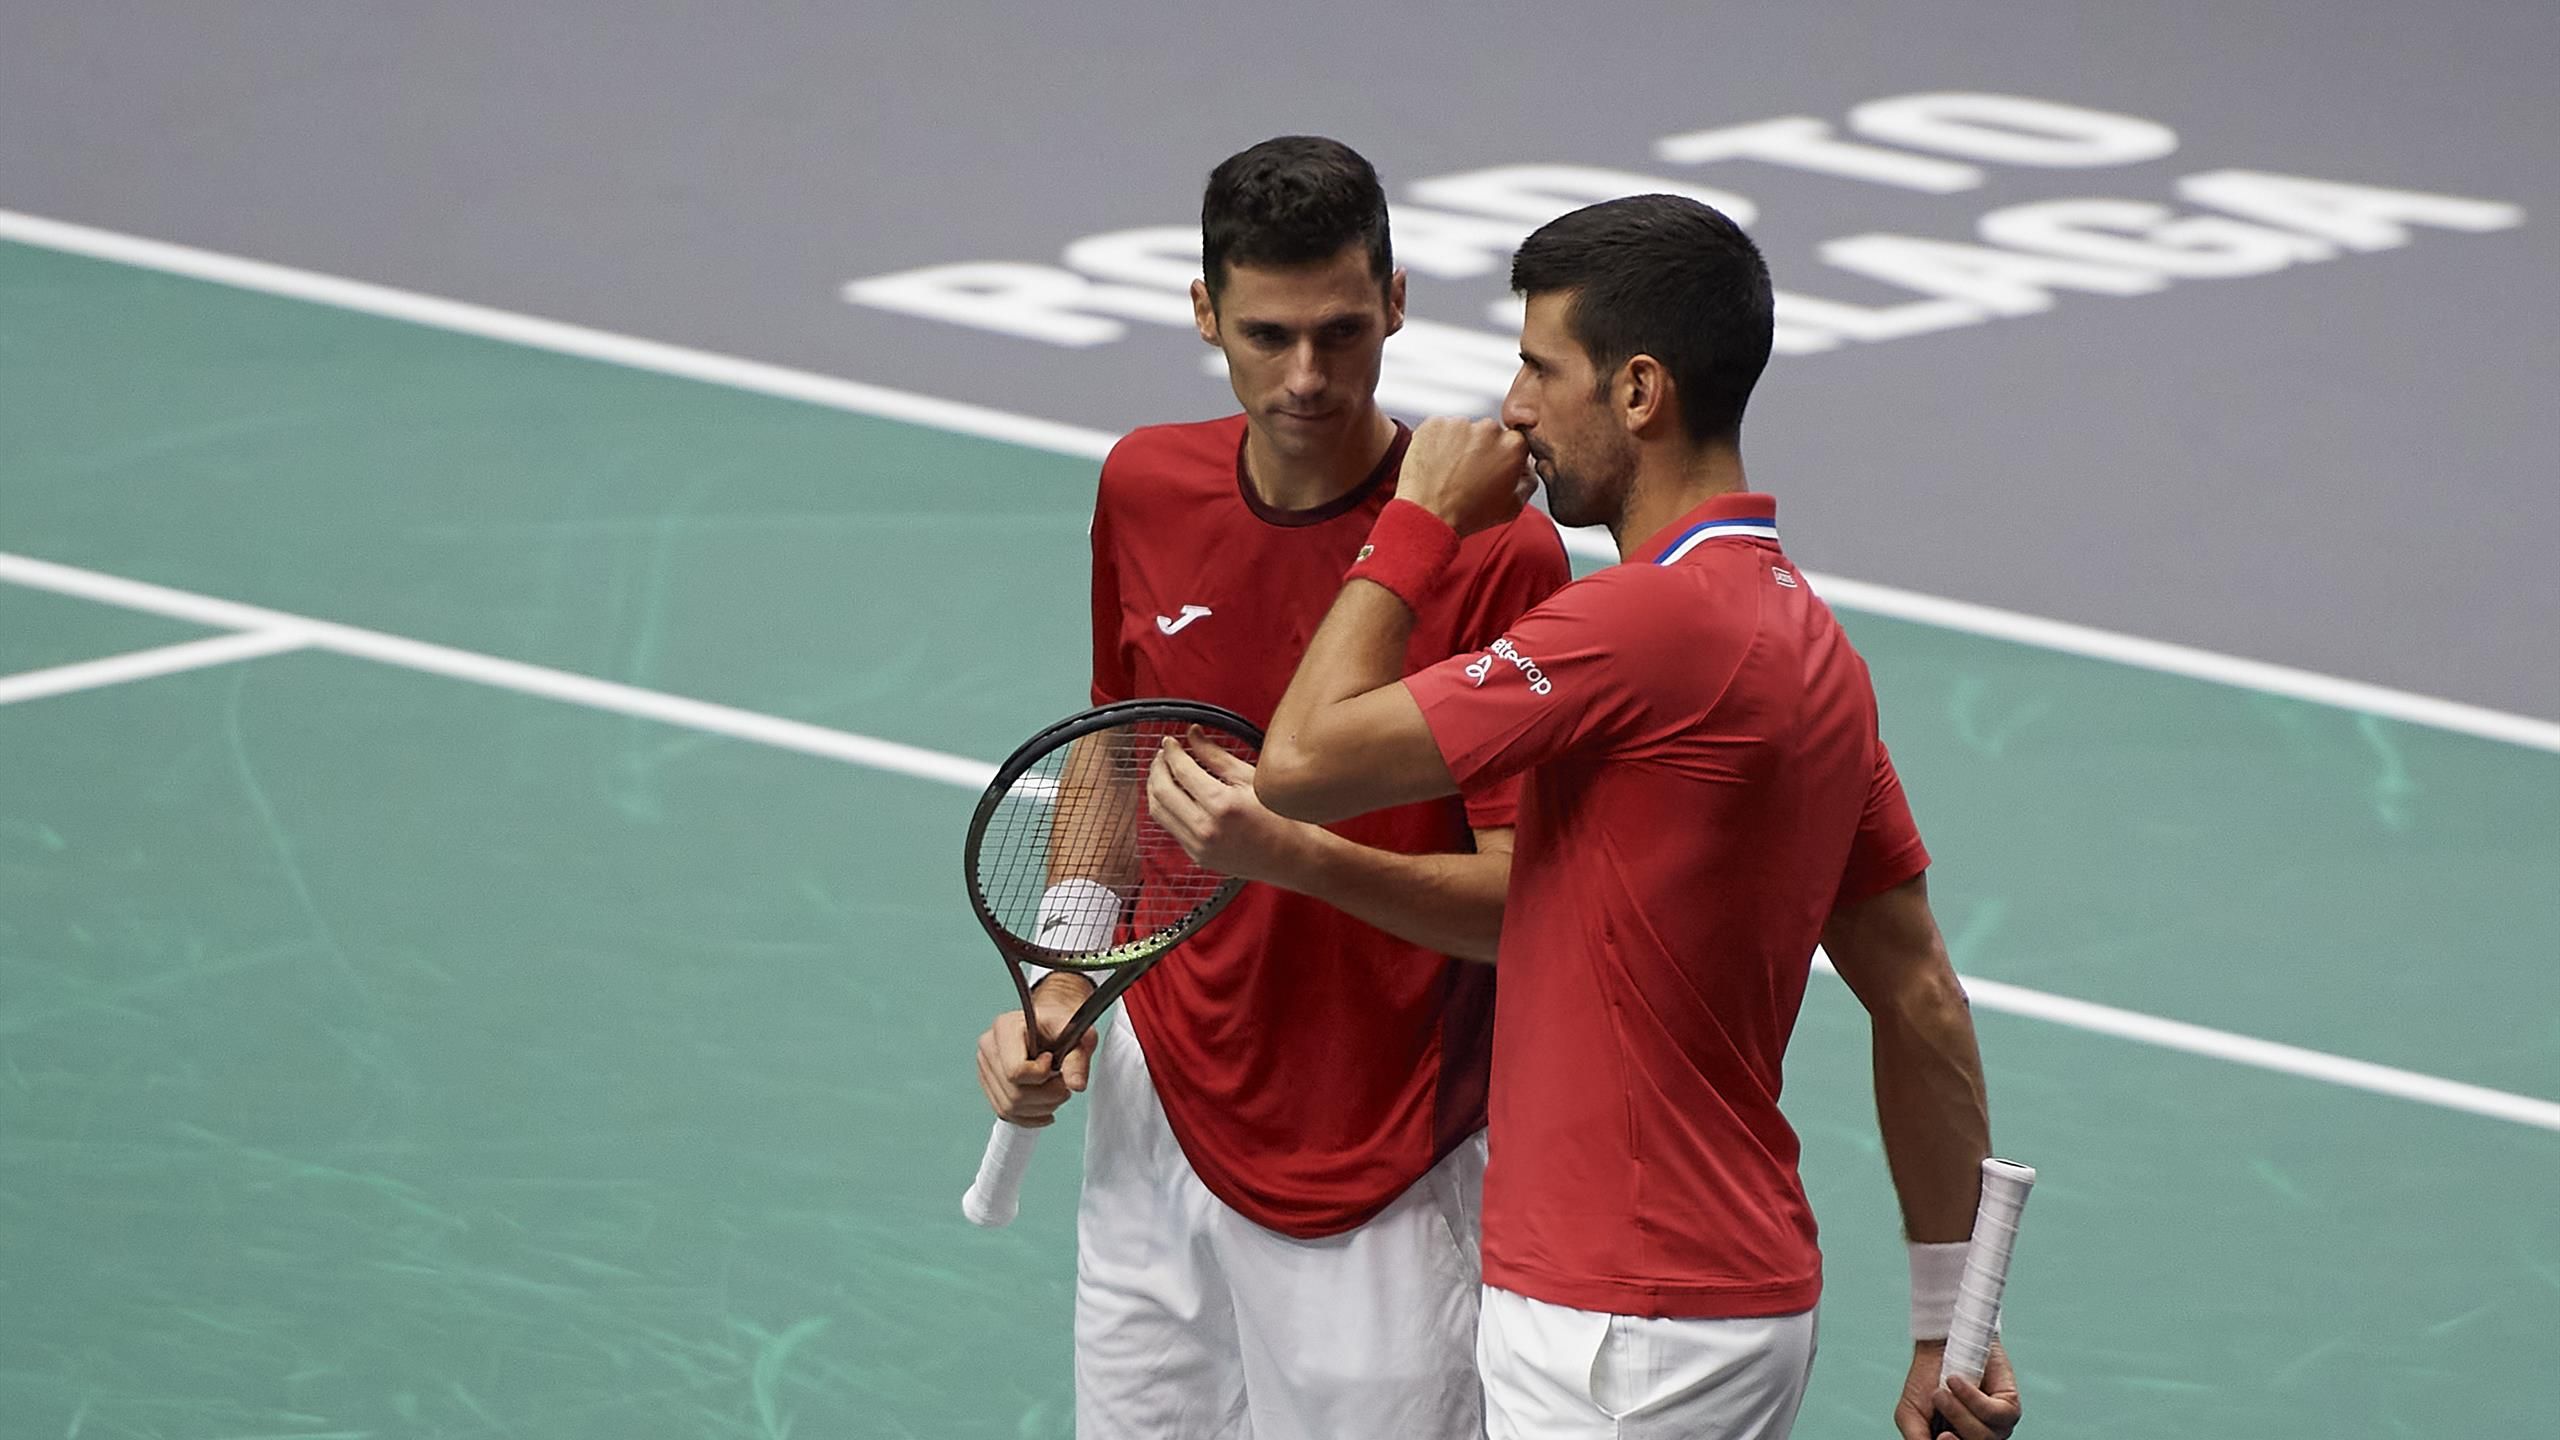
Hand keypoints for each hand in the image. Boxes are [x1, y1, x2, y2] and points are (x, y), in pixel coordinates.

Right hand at [973, 973, 1098, 1126]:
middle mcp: (989, 1046)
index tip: (1052, 1061)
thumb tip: (1076, 1085)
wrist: (1052, 1025)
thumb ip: (1078, 1059)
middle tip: (1062, 1084)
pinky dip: (1030, 1117)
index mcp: (1005, 1028)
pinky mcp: (989, 1083)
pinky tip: (1045, 1107)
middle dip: (1047, 1097)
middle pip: (1014, 1093)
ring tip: (1055, 1091)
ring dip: (1041, 1108)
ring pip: (1009, 1107)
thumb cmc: (1061, 1026)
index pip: (1016, 1070)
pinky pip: (1005, 1113)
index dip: (1041, 1075)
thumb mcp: (1077, 1035)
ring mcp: (985, 1066)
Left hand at [1147, 728, 1316, 885]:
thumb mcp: (1250, 779)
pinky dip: (1166, 807)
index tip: (1170, 741)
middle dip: (1157, 767)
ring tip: (1164, 771)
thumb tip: (1193, 734)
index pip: (1181, 771)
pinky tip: (1174, 795)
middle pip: (1161, 791)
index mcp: (1222, 806)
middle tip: (1164, 754)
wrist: (1293, 858)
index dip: (1171, 752)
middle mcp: (1206, 829)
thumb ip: (1216, 756)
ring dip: (1155, 788)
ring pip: (1158, 811)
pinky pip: (1170, 827)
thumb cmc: (1281, 818)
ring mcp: (1199, 846)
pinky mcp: (1198, 857)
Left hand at [1397, 416, 1534, 536]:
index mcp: (1513, 445)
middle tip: (1468, 474)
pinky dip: (1437, 442)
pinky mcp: (1434, 424)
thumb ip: (1528, 481)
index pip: (1513, 441)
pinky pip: (1439, 429)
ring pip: (1463, 430)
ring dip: (1458, 445)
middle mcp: (1489, 429)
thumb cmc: (1469, 515)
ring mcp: (1460, 424)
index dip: (1501, 456)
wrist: (1429, 516)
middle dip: (1480, 448)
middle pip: (1488, 433)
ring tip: (1450, 472)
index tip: (1491, 469)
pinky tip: (1436, 464)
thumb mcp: (1513, 507)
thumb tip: (1526, 467)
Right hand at [1896, 1338, 2021, 1439]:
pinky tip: (1956, 1381)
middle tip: (1940, 1419)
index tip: (1940, 1437)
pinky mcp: (2009, 1406)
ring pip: (1984, 1437)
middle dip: (1955, 1438)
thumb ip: (1917, 1438)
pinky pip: (1994, 1414)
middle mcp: (1980, 1438)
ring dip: (1958, 1413)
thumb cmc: (1926, 1380)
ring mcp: (1997, 1426)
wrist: (1939, 1344)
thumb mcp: (1910, 1414)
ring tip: (1941, 1391)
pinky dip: (1972, 1398)